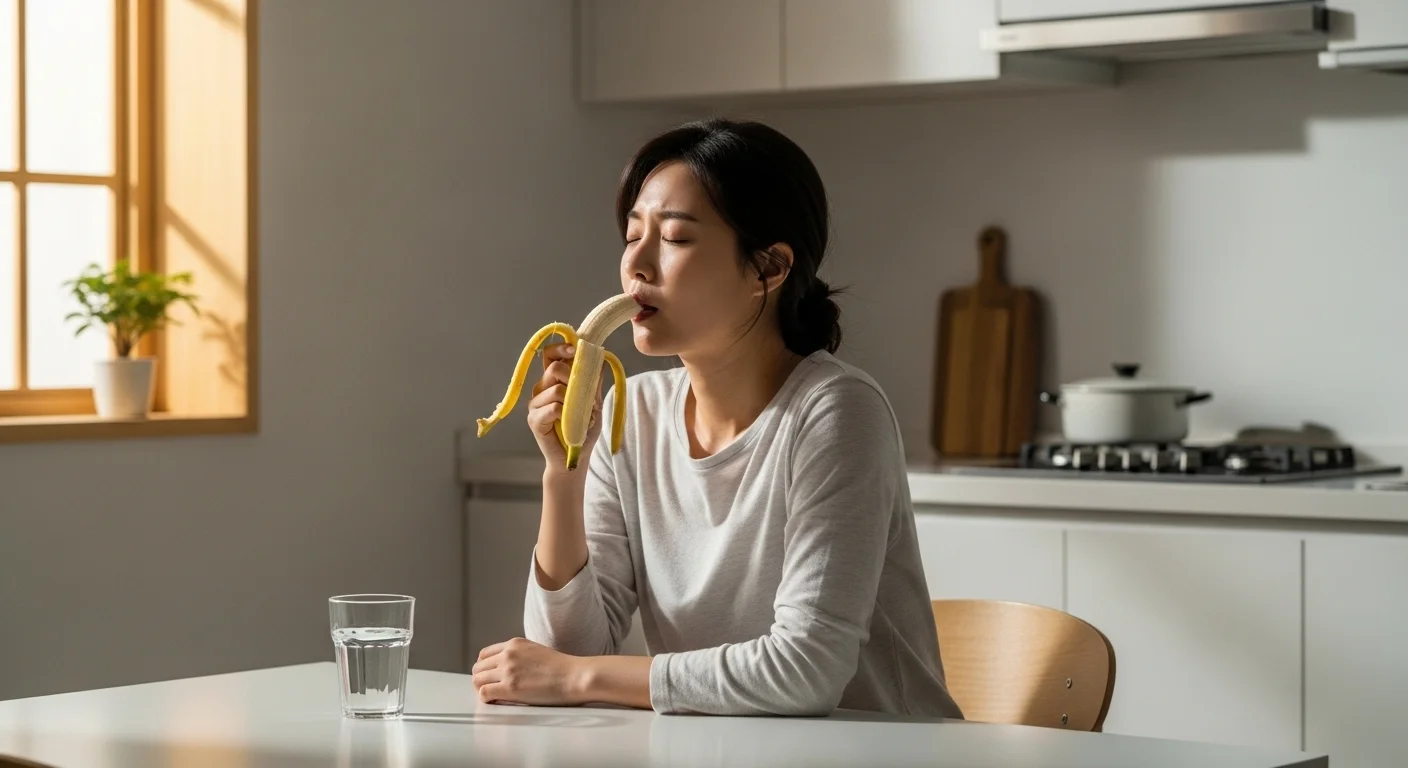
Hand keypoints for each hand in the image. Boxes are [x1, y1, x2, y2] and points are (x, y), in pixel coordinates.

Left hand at [472, 637, 586, 705]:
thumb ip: (520, 656)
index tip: (488, 677)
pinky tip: (497, 701)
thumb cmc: (562, 668)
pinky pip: (484, 693)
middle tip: (490, 689)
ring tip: (494, 696)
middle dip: (481, 679)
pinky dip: (486, 699)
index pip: (484, 654)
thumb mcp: (536, 651)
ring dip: (482, 689)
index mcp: (514, 644)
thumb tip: (510, 670)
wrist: (574, 676)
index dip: (484, 668)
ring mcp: (508, 670)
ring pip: (477, 680)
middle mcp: (508, 654)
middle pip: (478, 667)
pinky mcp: (510, 687)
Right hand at [528, 344, 603, 474]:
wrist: (574, 459)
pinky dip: (566, 415)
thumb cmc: (582, 431)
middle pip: (553, 368)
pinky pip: (552, 408)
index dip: (561, 348)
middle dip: (572, 377)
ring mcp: (535, 404)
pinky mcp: (534, 420)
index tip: (574, 351)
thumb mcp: (594, 403)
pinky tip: (569, 425)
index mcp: (553, 381)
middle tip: (582, 396)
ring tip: (579, 417)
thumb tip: (600, 358)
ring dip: (573, 402)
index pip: (550, 355)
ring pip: (555, 389)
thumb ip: (593, 382)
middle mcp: (541, 389)